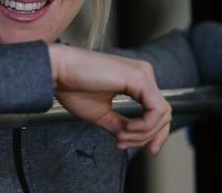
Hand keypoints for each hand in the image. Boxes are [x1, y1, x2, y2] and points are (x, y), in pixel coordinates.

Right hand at [48, 44, 171, 155]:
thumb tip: (132, 139)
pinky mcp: (140, 78)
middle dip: (146, 138)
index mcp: (137, 81)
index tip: (148, 151)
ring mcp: (143, 75)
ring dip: (142, 134)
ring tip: (120, 137)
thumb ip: (122, 125)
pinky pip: (155, 110)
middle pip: (163, 115)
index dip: (156, 135)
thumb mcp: (103, 114)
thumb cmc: (73, 87)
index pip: (159, 111)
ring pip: (162, 115)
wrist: (58, 71)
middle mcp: (144, 75)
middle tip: (121, 143)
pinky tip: (125, 129)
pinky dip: (143, 126)